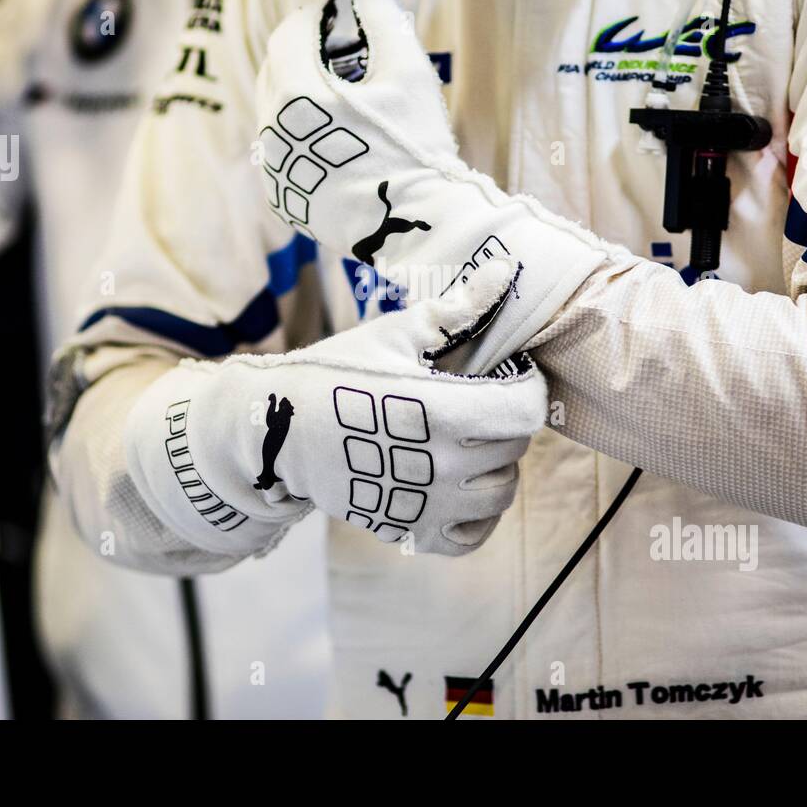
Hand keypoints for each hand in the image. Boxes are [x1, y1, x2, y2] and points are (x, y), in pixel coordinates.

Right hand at [124, 259, 547, 556]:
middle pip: (516, 446)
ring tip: (469, 442)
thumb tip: (504, 271)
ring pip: (502, 492)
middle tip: (480, 402)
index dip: (528, 385)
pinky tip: (460, 486)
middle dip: (506, 419)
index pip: (526, 409)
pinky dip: (477, 515)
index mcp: (441, 410)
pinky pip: (473, 536)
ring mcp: (426, 503)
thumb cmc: (336, 375)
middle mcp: (441, 464)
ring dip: (496, 466)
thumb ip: (456, 311)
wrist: (279, 432)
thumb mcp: (394, 334)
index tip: (510, 374)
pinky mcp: (410, 530)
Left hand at [255, 0, 608, 374]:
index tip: (336, 13)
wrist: (419, 224)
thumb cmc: (416, 146)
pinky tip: (333, 137)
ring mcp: (276, 169)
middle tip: (339, 48)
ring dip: (298, 94)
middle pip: (274, 72)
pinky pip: (280, 152)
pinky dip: (298, 135)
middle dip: (302, 53)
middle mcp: (274, 132)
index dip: (312, 17)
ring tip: (339, 94)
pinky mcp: (284, 198)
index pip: (288, 36)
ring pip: (274, 114)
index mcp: (298, 96)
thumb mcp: (408, 72)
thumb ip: (383, 17)